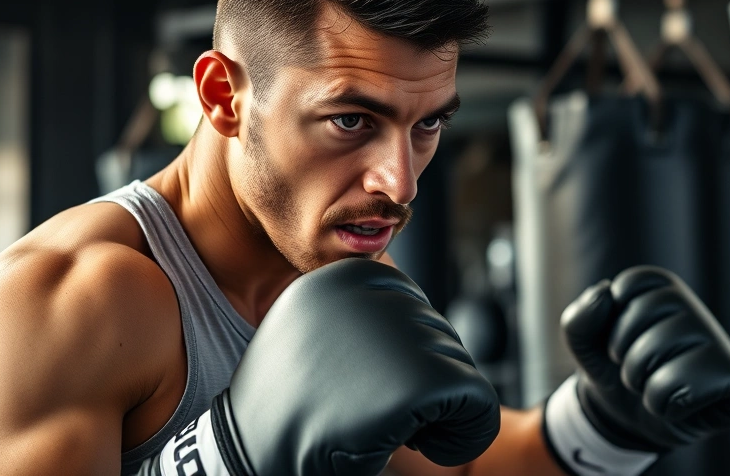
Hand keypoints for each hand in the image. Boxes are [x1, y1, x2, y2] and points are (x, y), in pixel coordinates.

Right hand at [141, 259, 499, 475]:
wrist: (252, 456)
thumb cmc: (287, 406)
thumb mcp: (312, 332)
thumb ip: (360, 312)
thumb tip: (410, 301)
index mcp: (353, 272)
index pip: (419, 317)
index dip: (399, 366)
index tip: (356, 388)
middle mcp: (378, 290)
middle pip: (444, 344)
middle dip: (418, 388)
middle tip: (363, 412)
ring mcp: (399, 332)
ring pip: (462, 373)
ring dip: (432, 411)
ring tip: (373, 422)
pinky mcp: (420, 380)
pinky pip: (477, 407)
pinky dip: (461, 435)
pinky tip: (410, 444)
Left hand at [544, 265, 729, 474]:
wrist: (627, 421)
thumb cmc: (613, 372)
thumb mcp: (584, 345)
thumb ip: (579, 317)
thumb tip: (605, 292)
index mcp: (665, 290)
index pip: (627, 287)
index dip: (611, 323)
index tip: (620, 342)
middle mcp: (696, 310)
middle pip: (644, 315)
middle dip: (625, 354)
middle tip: (636, 372)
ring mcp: (722, 345)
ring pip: (665, 349)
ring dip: (643, 382)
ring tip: (653, 388)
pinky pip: (693, 385)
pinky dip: (667, 404)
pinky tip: (675, 406)